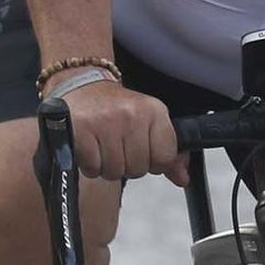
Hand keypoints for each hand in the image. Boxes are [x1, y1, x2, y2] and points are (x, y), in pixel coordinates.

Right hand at [56, 79, 186, 185]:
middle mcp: (132, 114)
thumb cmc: (117, 109)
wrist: (82, 86)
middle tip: (118, 146)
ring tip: (103, 146)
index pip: (165, 158)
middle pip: (139, 169)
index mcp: (155, 111)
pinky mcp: (82, 131)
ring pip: (115, 171)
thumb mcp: (149, 123)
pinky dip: (91, 165)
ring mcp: (106, 122)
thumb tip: (182, 179)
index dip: (153, 161)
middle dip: (128, 165)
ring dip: (108, 166)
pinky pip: (94, 168)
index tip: (142, 150)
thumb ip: (168, 154)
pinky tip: (91, 148)